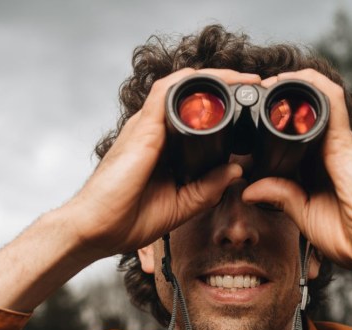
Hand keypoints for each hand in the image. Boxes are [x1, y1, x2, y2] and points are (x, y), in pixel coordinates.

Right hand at [63, 68, 261, 258]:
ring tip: (244, 79)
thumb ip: (206, 190)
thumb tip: (236, 170)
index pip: (195, 115)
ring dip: (215, 78)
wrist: (96, 229)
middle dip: (225, 85)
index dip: (223, 106)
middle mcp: (154, 131)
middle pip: (190, 95)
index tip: (251, 107)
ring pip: (182, 86)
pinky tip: (216, 81)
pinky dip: (191, 82)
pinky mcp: (142, 129)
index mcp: (163, 148)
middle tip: (255, 85)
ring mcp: (147, 127)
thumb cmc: (126, 219)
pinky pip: (167, 92)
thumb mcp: (180, 207)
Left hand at [240, 70, 351, 307]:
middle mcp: (330, 148)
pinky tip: (287, 80)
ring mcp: (339, 142)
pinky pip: (331, 100)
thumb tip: (248, 190)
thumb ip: (282, 198)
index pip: (294, 134)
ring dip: (292, 84)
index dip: (273, 122)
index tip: (247, 119)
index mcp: (319, 166)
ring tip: (266, 82)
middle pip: (306, 111)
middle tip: (253, 92)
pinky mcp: (345, 142)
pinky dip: (311, 85)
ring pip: (318, 97)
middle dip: (280, 96)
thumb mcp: (306, 216)